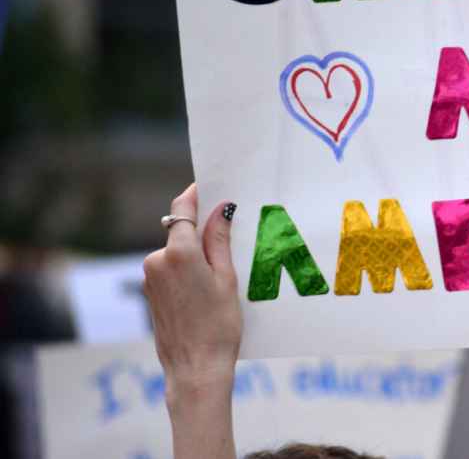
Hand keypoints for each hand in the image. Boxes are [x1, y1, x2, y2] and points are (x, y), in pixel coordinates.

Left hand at [143, 184, 240, 399]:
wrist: (195, 368)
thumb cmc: (218, 326)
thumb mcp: (227, 278)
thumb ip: (219, 240)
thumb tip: (220, 209)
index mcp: (178, 253)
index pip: (182, 208)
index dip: (195, 194)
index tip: (209, 186)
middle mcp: (158, 260)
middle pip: (181, 231)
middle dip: (202, 232)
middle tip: (231, 239)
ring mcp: (151, 278)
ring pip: (177, 252)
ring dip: (195, 254)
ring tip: (222, 275)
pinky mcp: (150, 293)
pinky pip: (170, 269)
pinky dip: (187, 270)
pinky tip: (207, 289)